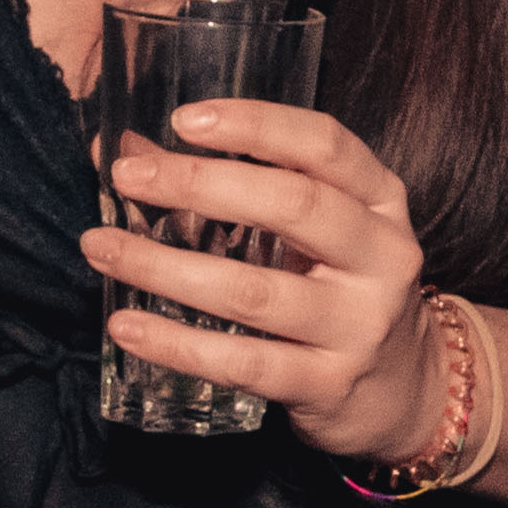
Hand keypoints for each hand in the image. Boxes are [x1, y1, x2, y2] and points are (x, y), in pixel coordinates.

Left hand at [85, 100, 452, 462]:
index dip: (256, 125)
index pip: (325, 145)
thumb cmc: (342, 290)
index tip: (185, 119)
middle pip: (294, 206)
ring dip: (166, 266)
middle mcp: (381, 258)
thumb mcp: (313, 230)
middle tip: (128, 176)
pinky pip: (242, 363)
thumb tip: (128, 148)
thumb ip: (233, 184)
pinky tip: (126, 325)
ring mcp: (358, 325)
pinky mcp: (328, 384)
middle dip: (200, 184)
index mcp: (381, 203)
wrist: (405, 389)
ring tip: (102, 247)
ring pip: (254, 291)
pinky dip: (176, 344)